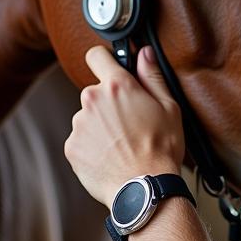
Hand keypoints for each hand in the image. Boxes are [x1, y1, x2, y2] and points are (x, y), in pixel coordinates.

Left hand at [64, 45, 184, 207]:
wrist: (143, 188)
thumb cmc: (161, 149)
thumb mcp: (169, 107)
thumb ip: (152, 76)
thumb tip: (144, 53)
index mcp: (117, 86)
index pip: (97, 55)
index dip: (105, 59)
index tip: (111, 68)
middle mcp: (92, 100)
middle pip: (97, 92)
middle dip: (110, 103)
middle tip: (131, 122)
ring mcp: (79, 124)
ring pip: (89, 118)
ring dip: (101, 126)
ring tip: (123, 144)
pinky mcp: (71, 147)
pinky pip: (81, 140)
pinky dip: (93, 146)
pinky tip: (112, 156)